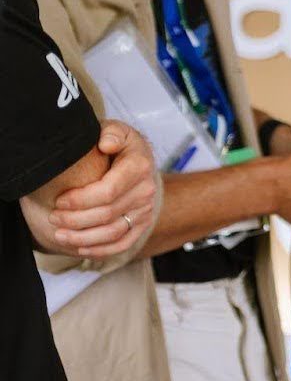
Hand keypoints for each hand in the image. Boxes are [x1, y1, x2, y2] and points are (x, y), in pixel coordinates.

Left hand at [48, 121, 158, 258]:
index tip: (59, 200)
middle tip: (53, 218)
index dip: (79, 200)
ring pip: (113, 233)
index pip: (108, 191)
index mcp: (139, 165)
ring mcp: (146, 209)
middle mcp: (146, 189)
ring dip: (83, 238)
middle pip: (107, 214)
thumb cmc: (116, 143)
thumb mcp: (115, 129)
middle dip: (75, 220)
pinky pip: (122, 244)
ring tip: (60, 235)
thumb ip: (111, 132)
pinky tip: (80, 248)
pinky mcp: (142, 223)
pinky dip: (101, 250)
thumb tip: (106, 144)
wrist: (133, 158)